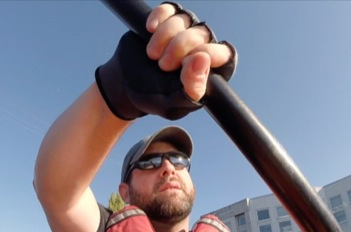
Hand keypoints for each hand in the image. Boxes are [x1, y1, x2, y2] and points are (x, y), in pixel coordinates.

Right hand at [95, 2, 236, 119]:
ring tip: (152, 55)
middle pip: (203, 33)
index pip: (224, 54)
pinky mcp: (166, 21)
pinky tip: (150, 29)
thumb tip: (203, 59)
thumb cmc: (154, 98)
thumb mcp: (173, 103)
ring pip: (185, 19)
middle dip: (180, 47)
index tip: (186, 63)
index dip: (208, 54)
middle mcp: (201, 47)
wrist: (125, 86)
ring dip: (166, 35)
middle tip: (163, 66)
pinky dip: (160, 17)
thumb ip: (192, 88)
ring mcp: (183, 32)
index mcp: (210, 70)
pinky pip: (169, 9)